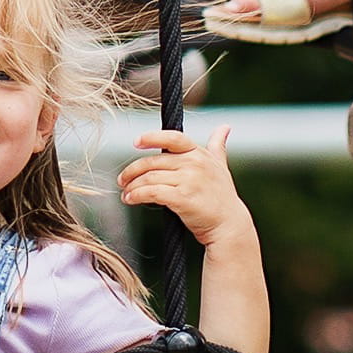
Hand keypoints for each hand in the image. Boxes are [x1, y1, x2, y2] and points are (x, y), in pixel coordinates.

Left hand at [117, 124, 253, 255]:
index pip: (173, 138)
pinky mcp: (182, 198)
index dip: (152, 138)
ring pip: (149, 178)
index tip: (136, 142)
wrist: (229, 225)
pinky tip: (131, 199)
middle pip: (153, 162)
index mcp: (199, 153)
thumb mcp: (221, 166)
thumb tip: (224, 127)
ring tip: (126, 193)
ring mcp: (188, 180)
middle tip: (123, 179)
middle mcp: (194, 163)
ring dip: (132, 186)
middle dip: (133, 171)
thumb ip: (218, 146)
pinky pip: (151, 192)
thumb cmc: (223, 197)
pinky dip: (136, 195)